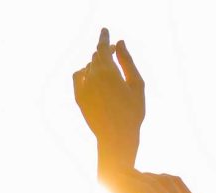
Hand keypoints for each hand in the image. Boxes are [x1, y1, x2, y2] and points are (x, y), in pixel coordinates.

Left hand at [72, 28, 144, 165]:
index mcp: (108, 71)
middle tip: (114, 54)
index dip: (104, 38)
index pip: (102, 47)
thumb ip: (127, 62)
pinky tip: (92, 77)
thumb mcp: (137, 85)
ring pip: (88, 67)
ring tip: (107, 73)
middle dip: (104, 53)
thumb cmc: (132, 113)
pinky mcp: (78, 96)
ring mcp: (84, 86)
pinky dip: (85, 73)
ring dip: (97, 65)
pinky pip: (78, 76)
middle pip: (96, 56)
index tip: (105, 31)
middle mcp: (93, 75)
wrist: (116, 138)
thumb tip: (119, 43)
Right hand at [123, 171, 209, 192]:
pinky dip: (165, 178)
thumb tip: (128, 191)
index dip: (131, 181)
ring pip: (167, 179)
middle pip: (156, 182)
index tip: (120, 176)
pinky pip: (179, 183)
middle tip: (126, 172)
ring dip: (152, 175)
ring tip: (140, 177)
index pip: (145, 190)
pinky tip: (156, 179)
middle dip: (139, 175)